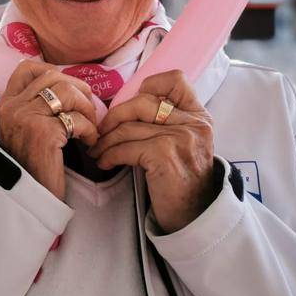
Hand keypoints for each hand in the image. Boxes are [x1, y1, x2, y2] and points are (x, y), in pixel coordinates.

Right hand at [0, 60, 98, 200]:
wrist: (26, 197)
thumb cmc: (31, 164)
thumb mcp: (22, 129)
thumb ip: (34, 106)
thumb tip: (68, 85)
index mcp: (6, 104)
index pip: (26, 68)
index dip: (53, 72)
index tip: (69, 88)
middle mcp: (12, 107)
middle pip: (53, 76)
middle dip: (78, 89)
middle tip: (88, 109)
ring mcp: (26, 118)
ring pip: (67, 92)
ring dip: (87, 108)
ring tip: (90, 127)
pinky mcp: (44, 133)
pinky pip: (76, 119)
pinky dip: (90, 129)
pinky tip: (89, 142)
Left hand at [90, 70, 215, 232]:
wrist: (194, 216)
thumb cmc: (180, 178)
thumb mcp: (182, 142)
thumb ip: (165, 121)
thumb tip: (123, 105)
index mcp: (198, 116)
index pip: (176, 80)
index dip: (149, 85)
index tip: (131, 103)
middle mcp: (193, 123)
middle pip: (142, 102)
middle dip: (114, 117)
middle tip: (99, 132)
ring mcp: (180, 138)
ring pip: (129, 127)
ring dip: (105, 140)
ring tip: (97, 150)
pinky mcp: (165, 155)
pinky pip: (125, 147)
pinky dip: (109, 155)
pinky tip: (104, 162)